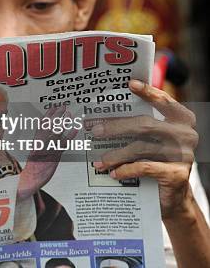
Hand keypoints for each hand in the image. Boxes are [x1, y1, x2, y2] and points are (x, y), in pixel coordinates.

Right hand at [18, 105, 77, 200]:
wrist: (30, 180)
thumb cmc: (34, 167)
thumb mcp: (35, 152)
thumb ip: (41, 143)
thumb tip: (49, 133)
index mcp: (35, 141)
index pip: (41, 124)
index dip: (48, 114)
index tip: (53, 106)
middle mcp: (39, 144)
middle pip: (48, 126)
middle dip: (55, 115)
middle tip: (63, 106)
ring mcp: (47, 150)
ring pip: (55, 134)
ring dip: (63, 123)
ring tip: (69, 114)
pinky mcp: (54, 157)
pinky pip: (62, 145)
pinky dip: (69, 137)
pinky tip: (75, 130)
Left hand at [93, 80, 197, 217]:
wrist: (173, 197)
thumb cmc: (156, 160)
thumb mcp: (152, 140)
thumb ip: (139, 125)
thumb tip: (104, 115)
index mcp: (182, 120)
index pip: (164, 102)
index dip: (148, 92)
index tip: (129, 83)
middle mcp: (186, 134)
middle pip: (144, 125)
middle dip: (115, 127)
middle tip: (94, 130)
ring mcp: (184, 155)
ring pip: (140, 148)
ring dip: (114, 154)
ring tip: (97, 160)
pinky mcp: (177, 174)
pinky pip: (144, 168)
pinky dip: (126, 170)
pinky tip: (113, 173)